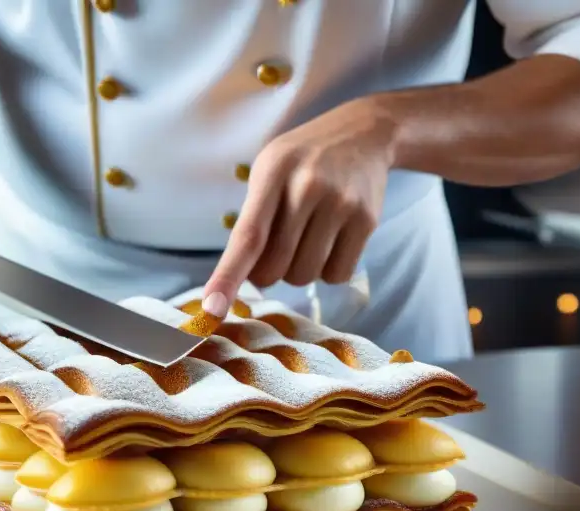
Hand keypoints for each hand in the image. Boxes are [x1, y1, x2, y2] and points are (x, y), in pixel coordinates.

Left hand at [202, 97, 394, 315]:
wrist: (364, 132)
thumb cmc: (302, 160)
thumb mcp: (268, 170)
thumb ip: (252, 219)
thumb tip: (240, 281)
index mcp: (273, 172)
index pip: (248, 237)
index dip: (227, 276)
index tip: (212, 309)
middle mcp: (308, 188)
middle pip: (275, 267)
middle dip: (267, 272)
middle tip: (274, 250)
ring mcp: (341, 204)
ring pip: (305, 275)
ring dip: (298, 270)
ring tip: (306, 237)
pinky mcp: (367, 221)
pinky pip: (337, 275)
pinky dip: (328, 270)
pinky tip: (330, 241)